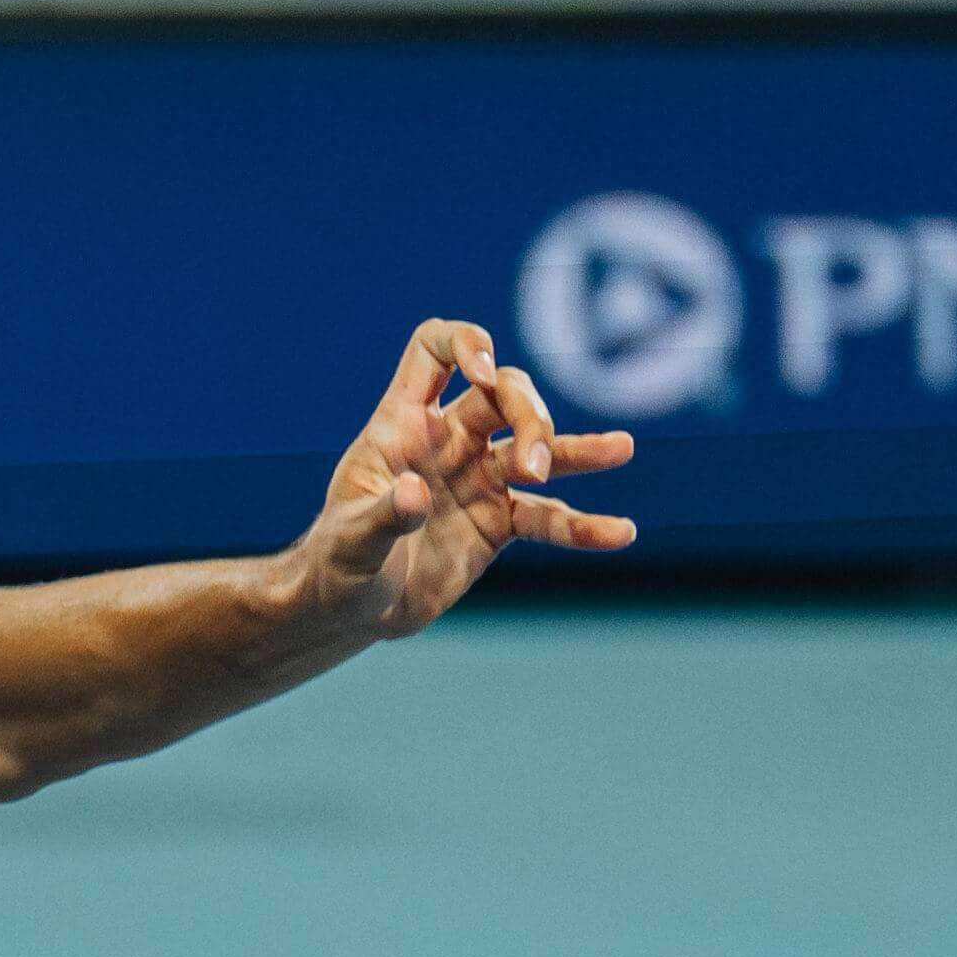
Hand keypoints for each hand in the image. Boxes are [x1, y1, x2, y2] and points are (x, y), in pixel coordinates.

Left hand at [284, 319, 637, 638]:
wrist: (351, 611)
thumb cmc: (337, 564)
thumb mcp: (348, 542)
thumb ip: (381, 516)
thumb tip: (416, 494)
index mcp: (403, 424)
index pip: (434, 351)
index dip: (465, 345)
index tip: (483, 373)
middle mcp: (448, 441)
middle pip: (504, 395)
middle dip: (528, 417)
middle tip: (533, 466)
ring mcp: (478, 479)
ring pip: (538, 448)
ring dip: (576, 449)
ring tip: (619, 449)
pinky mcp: (499, 522)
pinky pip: (549, 517)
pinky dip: (583, 526)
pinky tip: (619, 533)